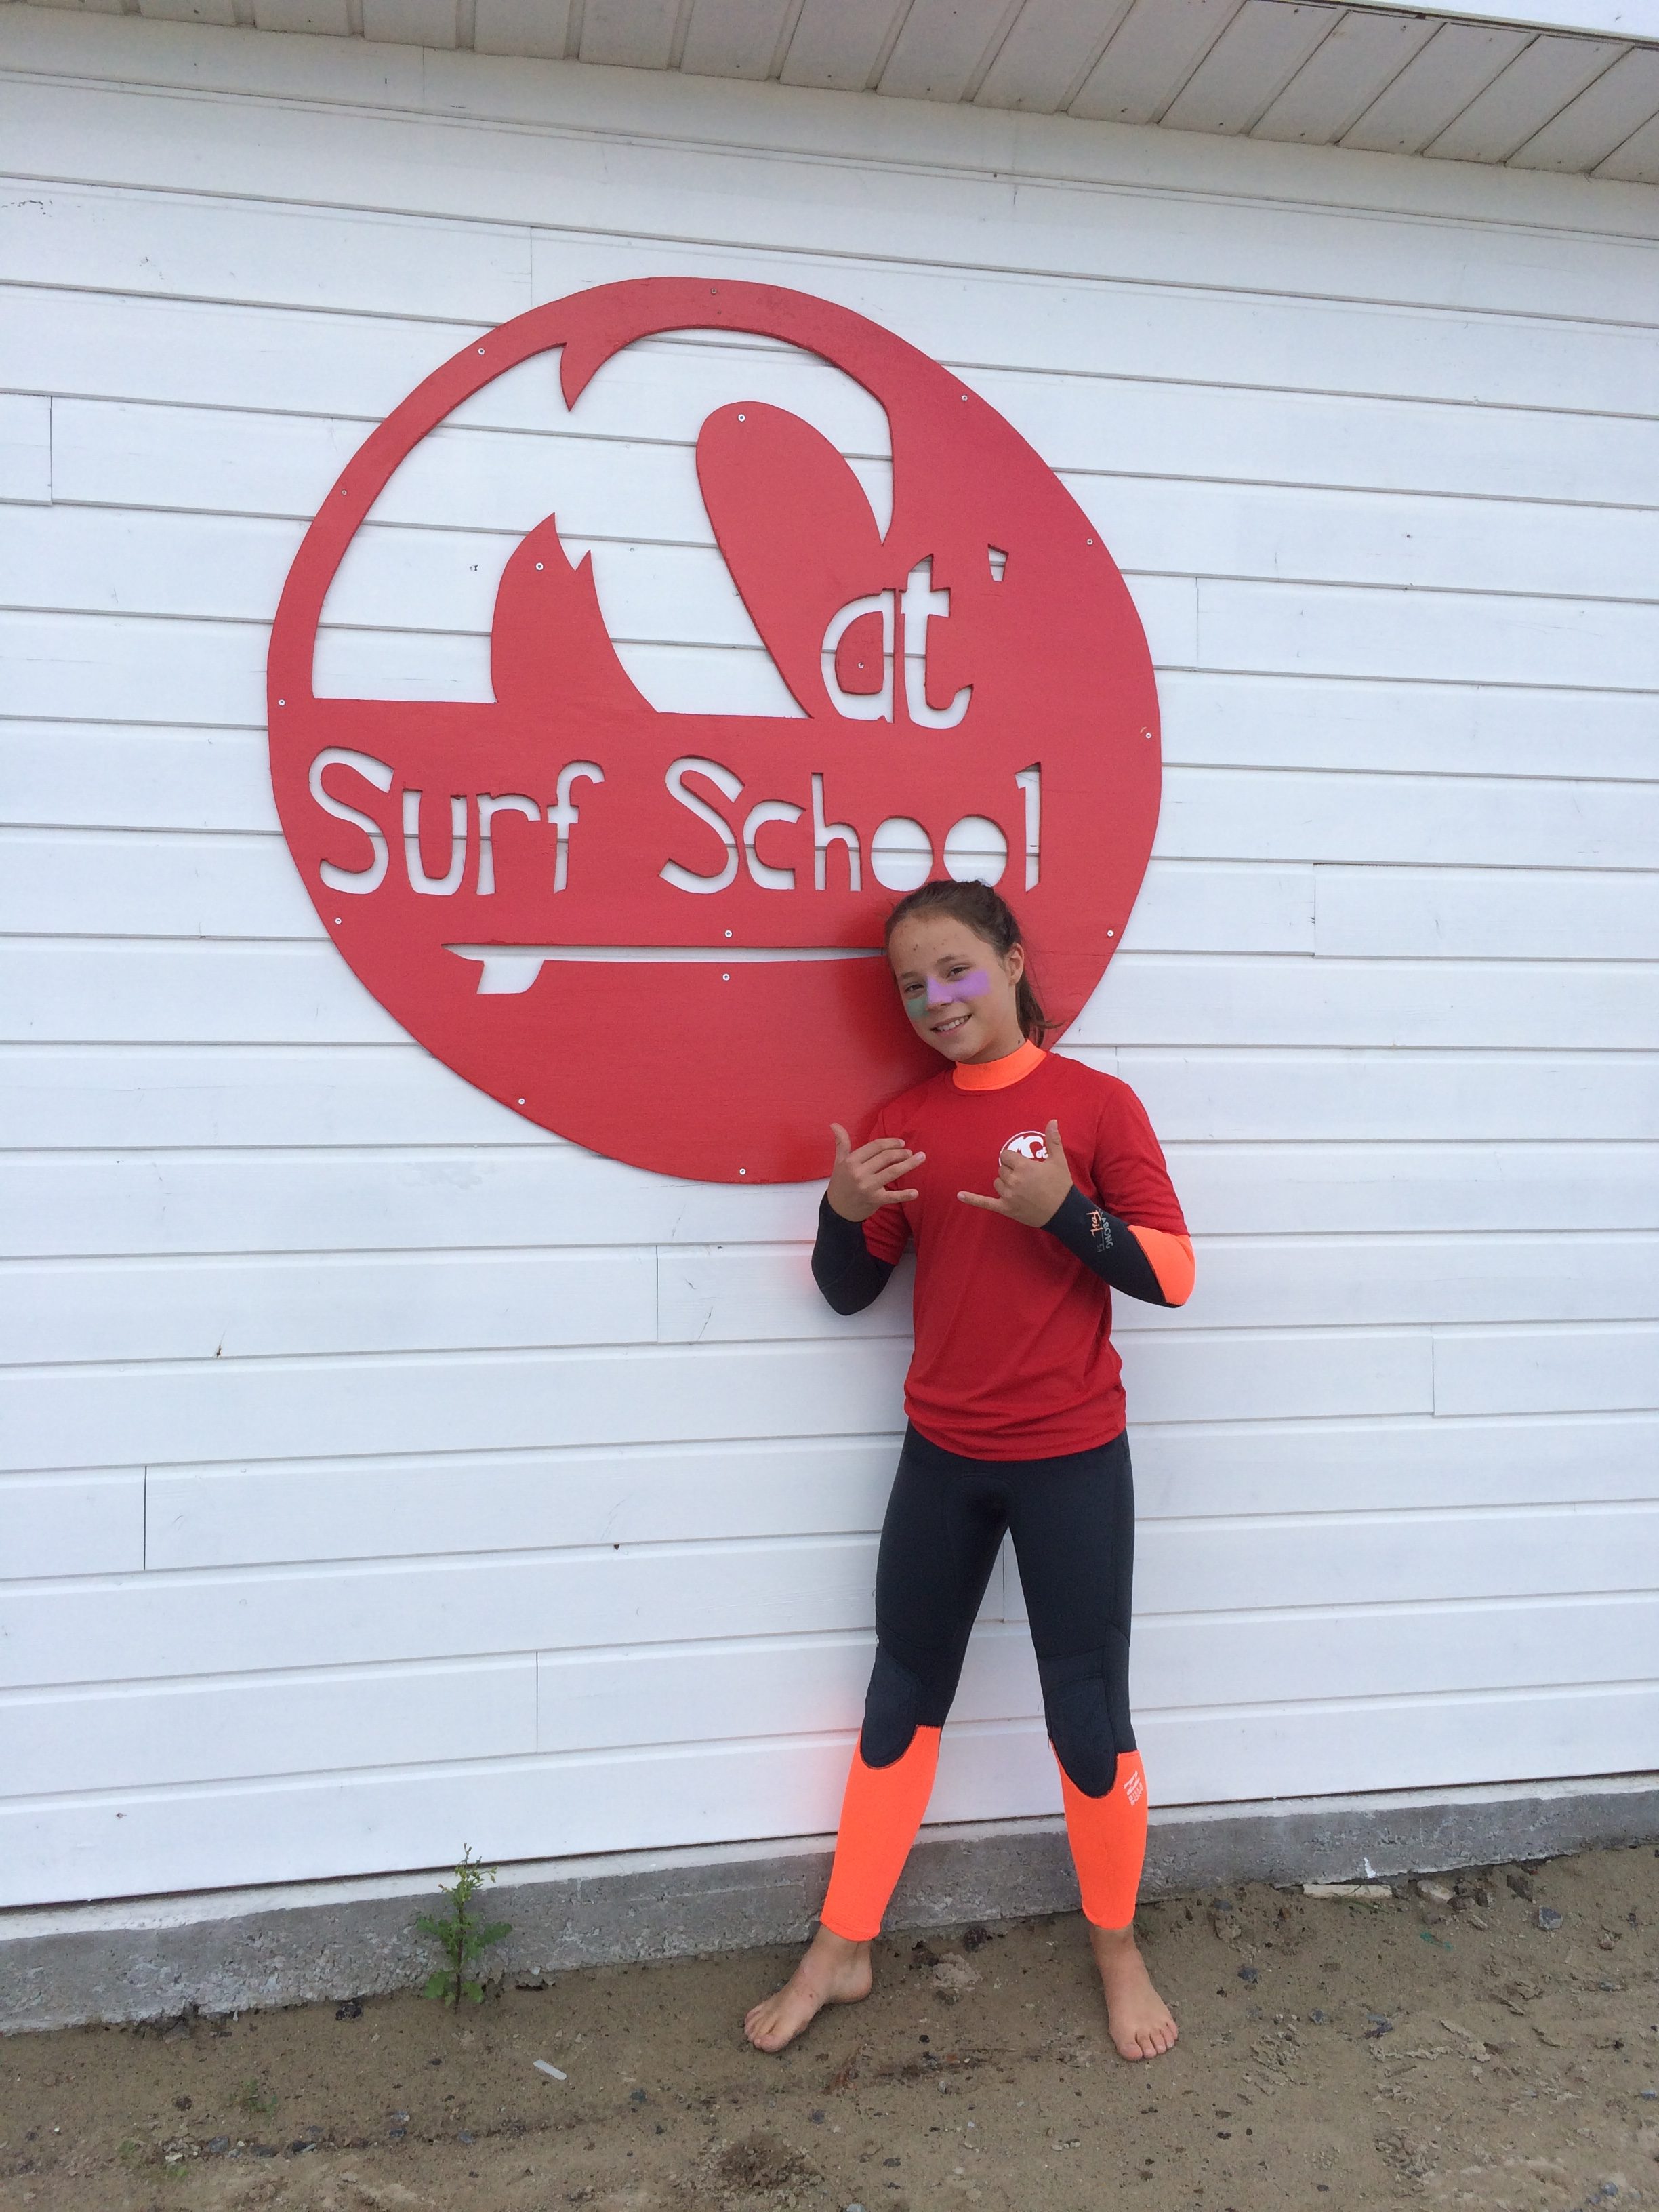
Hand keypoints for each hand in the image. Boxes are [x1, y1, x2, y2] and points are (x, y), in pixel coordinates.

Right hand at [826, 1123, 923, 1221]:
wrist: (838, 1210)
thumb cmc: (840, 1183)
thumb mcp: (839, 1162)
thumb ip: (841, 1143)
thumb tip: (834, 1124)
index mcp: (851, 1161)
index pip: (875, 1147)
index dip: (890, 1143)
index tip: (901, 1143)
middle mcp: (859, 1173)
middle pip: (885, 1158)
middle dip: (901, 1153)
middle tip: (910, 1152)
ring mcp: (868, 1187)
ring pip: (892, 1172)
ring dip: (909, 1164)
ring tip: (921, 1158)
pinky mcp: (875, 1200)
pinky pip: (893, 1197)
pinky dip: (905, 1195)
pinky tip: (916, 1192)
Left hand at [957, 1118, 1072, 1227]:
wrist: (1064, 1212)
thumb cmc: (1061, 1185)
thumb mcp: (1058, 1161)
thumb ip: (1052, 1140)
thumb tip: (1053, 1121)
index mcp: (1024, 1167)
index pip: (1006, 1156)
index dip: (1014, 1159)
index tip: (1024, 1164)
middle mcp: (1013, 1180)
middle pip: (1001, 1169)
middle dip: (1012, 1171)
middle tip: (1027, 1179)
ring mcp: (1008, 1195)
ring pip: (997, 1182)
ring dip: (1005, 1183)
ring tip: (1021, 1189)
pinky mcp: (1006, 1208)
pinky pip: (985, 1202)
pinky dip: (972, 1199)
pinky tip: (959, 1195)